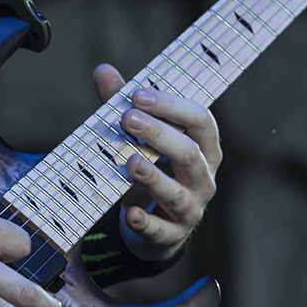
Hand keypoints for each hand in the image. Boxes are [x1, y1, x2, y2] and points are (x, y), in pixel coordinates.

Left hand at [93, 64, 221, 260]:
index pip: (201, 121)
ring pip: (177, 193)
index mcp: (203, 148)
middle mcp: (204, 178)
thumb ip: (123, 106)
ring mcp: (190, 209)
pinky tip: (129, 213)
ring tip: (129, 161)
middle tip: (128, 119)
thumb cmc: (152, 168)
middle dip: (160, 134)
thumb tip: (103, 71)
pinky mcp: (171, 235)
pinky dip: (145, 222)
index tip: (137, 95)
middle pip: (190, 153)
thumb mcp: (139, 138)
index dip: (171, 105)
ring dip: (153, 176)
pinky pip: (161, 230)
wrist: (155, 225)